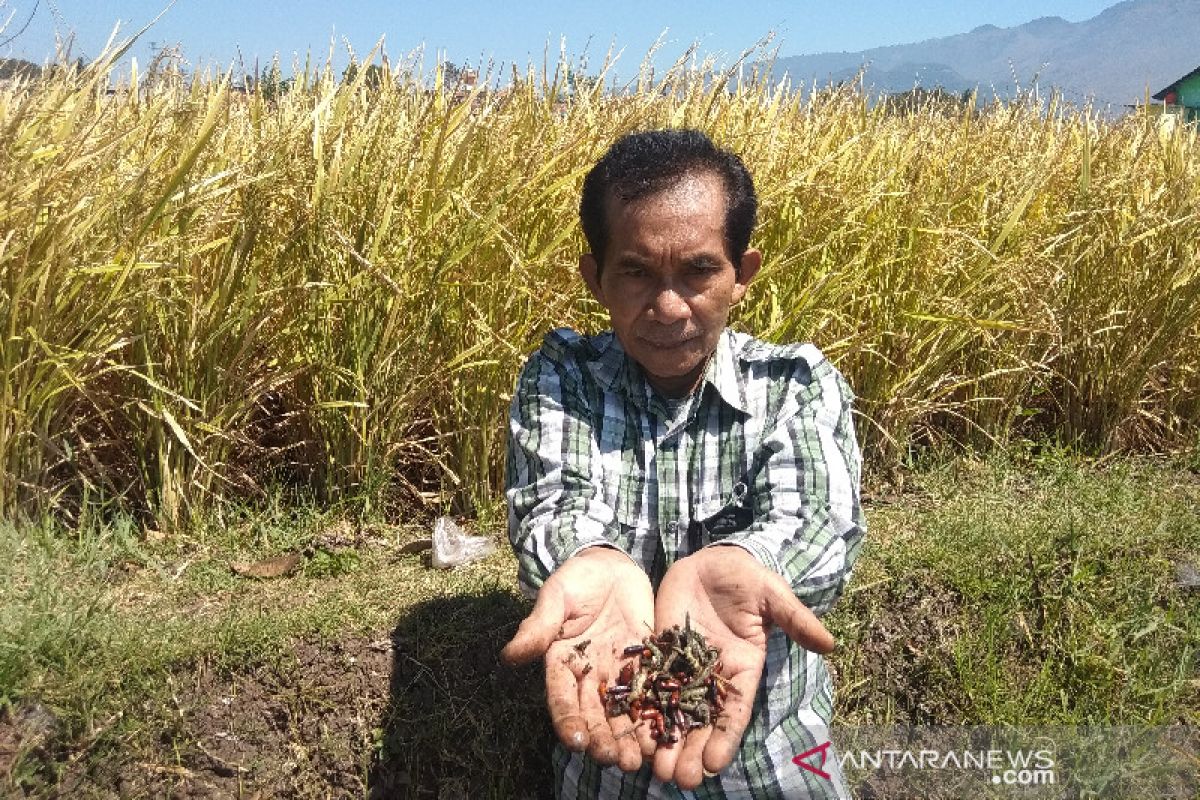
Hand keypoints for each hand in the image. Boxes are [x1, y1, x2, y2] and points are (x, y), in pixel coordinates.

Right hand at [501, 547, 654, 771]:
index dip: (568, 720)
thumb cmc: (576, 578)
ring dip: (631, 737)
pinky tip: (667, 734)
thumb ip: (538, 627)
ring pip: (624, 711)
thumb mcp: (556, 597)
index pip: (562, 698)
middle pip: (595, 713)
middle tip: (616, 761)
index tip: (576, 742)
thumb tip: (510, 656)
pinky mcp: (645, 663)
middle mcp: (589, 675)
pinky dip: (658, 713)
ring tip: (642, 760)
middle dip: (604, 739)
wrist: (610, 565)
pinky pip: (652, 691)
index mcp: (562, 662)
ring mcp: (618, 672)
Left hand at [650, 546, 834, 788]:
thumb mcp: (772, 595)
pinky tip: (634, 733)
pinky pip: (649, 684)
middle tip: (679, 780)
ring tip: (655, 770)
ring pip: (674, 710)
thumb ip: (795, 619)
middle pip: (701, 720)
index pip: (734, 710)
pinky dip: (643, 710)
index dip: (724, 737)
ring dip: (665, 741)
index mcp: (742, 668)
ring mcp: (684, 666)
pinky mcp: (659, 653)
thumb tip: (831, 643)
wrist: (710, 560)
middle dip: (691, 751)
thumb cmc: (746, 576)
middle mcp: (713, 675)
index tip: (714, 765)